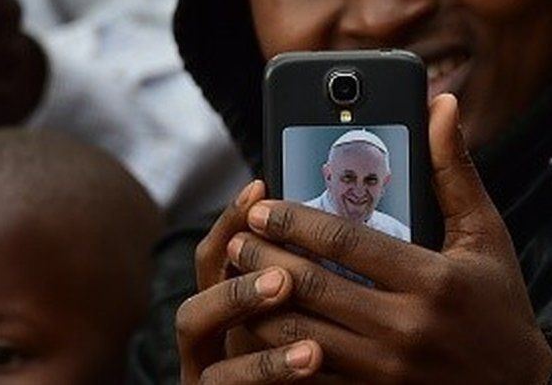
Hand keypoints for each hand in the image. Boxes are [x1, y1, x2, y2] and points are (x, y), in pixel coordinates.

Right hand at [177, 180, 326, 383]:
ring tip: (288, 291)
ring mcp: (205, 368)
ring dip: (237, 302)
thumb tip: (358, 222)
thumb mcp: (327, 320)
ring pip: (194, 324)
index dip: (234, 216)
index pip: (222, 248)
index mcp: (235, 302)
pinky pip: (223, 382)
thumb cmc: (331, 367)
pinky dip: (265, 368)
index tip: (261, 187)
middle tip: (284, 263)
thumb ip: (326, 281)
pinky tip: (311, 357)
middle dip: (237, 262)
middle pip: (202, 277)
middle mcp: (211, 331)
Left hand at [178, 94, 551, 383]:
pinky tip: (262, 325)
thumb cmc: (500, 303)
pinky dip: (278, 349)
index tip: (262, 207)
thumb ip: (454, 170)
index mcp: (433, 279)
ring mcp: (387, 368)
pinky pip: (310, 374)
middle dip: (264, 260)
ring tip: (238, 278)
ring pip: (299, 336)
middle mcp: (406, 326)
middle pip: (312, 287)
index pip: (345, 242)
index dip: (294, 222)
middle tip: (238, 240)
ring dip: (260, 304)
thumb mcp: (485, 234)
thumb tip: (441, 105)